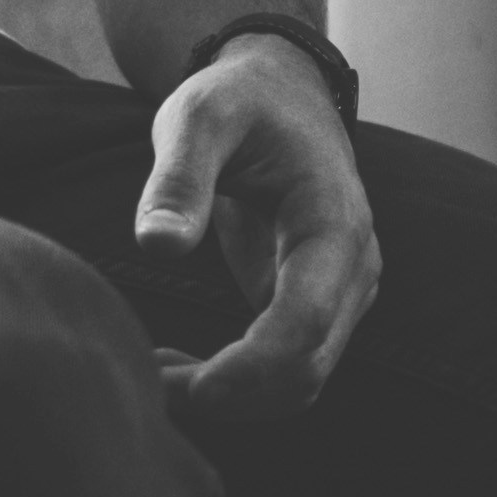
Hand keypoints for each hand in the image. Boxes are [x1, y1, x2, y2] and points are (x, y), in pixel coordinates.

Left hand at [134, 34, 377, 425]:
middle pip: (305, 369)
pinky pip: (285, 372)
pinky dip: (234, 388)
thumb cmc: (238, 101)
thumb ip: (178, 178)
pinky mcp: (317, 309)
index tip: (182, 385)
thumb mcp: (198, 118)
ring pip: (299, 384)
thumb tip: (157, 246)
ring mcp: (342, 295)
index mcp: (333, 221)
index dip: (248, 367)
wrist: (282, 94)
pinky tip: (173, 365)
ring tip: (151, 377)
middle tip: (143, 383)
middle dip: (227, 395)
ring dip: (229, 401)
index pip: (305, 320)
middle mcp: (353, 269)